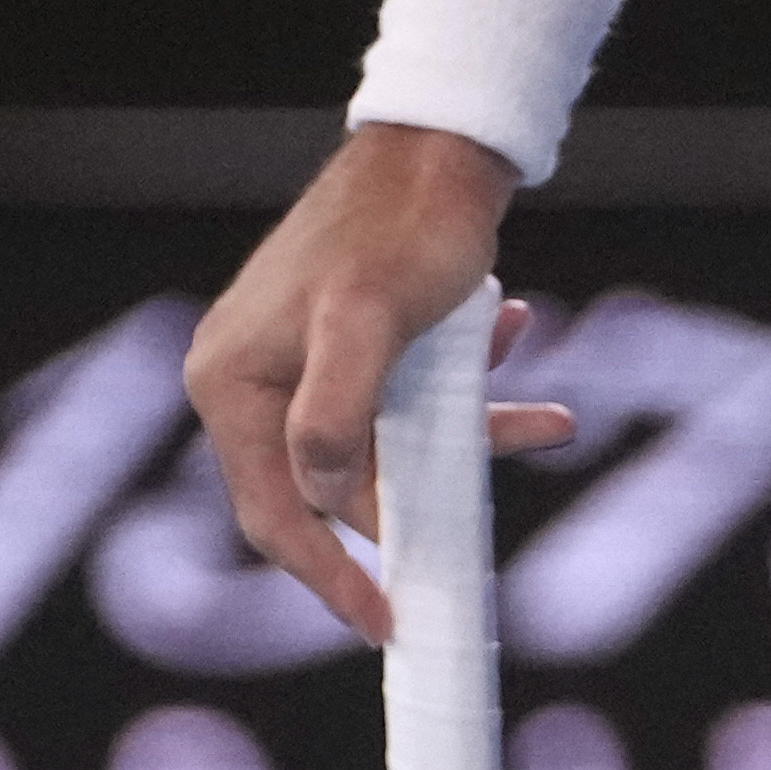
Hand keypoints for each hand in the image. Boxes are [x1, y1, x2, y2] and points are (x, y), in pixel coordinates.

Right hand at [186, 127, 575, 644]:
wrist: (439, 146)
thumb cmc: (401, 228)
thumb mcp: (367, 321)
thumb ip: (335, 413)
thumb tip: (322, 498)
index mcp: (231, 381)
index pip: (273, 512)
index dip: (329, 577)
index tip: (387, 623)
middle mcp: (253, 377)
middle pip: (323, 490)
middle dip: (405, 511)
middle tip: (463, 557)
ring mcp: (301, 363)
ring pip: (378, 446)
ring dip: (456, 442)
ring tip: (539, 421)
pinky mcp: (351, 346)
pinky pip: (404, 401)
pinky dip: (463, 395)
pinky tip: (511, 341)